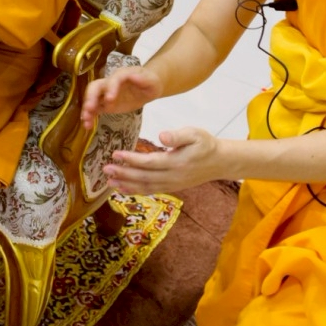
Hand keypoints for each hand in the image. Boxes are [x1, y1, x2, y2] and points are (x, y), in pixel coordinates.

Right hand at [82, 65, 163, 131]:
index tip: (109, 99)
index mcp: (121, 75)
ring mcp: (106, 94)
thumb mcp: (151, 81)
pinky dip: (90, 116)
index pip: (113, 80)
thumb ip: (143, 79)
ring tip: (85, 121)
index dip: (110, 88)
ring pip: (92, 99)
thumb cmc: (150, 83)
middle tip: (89, 108)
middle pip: (95, 87)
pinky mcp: (105, 105)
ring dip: (87, 109)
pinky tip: (88, 125)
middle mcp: (109, 83)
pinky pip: (95, 110)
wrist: (147, 88)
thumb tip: (133, 75)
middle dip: (91, 97)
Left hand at [102, 125, 224, 194]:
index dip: (131, 160)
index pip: (149, 162)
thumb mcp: (195, 134)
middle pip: (144, 177)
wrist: (220, 162)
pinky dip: (135, 191)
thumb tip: (161, 136)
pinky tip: (122, 188)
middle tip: (105, 169)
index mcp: (176, 162)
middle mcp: (172, 177)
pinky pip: (150, 191)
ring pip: (145, 187)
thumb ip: (178, 135)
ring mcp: (172, 185)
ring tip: (109, 181)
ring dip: (126, 185)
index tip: (115, 154)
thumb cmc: (206, 144)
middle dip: (123, 174)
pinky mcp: (171, 188)